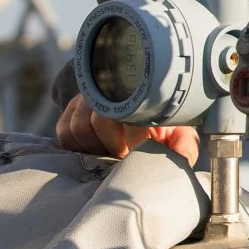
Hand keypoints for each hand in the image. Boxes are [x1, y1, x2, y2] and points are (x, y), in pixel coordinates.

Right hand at [54, 94, 200, 165]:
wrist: (135, 121)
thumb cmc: (160, 129)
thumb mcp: (178, 135)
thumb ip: (183, 145)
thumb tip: (181, 157)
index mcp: (139, 94)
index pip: (129, 111)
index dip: (133, 138)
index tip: (136, 152)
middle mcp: (110, 92)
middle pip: (99, 119)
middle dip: (111, 145)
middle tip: (122, 155)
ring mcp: (88, 100)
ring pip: (78, 126)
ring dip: (93, 146)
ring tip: (108, 152)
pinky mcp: (70, 112)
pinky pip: (64, 131)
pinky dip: (76, 145)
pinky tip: (92, 150)